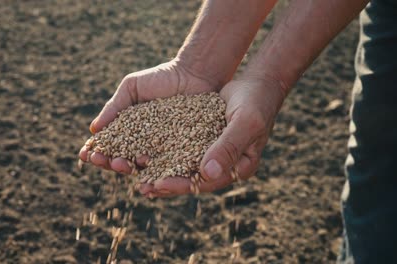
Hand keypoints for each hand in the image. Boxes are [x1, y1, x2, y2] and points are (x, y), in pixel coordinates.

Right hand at [79, 59, 220, 173]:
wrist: (194, 74)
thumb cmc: (162, 78)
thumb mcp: (132, 87)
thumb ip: (114, 107)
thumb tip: (93, 130)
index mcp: (129, 130)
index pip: (108, 145)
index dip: (95, 151)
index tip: (85, 154)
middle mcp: (143, 144)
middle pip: (121, 160)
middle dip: (109, 162)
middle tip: (103, 160)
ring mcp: (162, 151)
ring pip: (142, 167)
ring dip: (128, 169)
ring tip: (123, 164)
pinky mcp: (182, 154)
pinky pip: (168, 168)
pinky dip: (156, 174)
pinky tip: (146, 174)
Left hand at [140, 76, 285, 197]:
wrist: (257, 84)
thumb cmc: (256, 103)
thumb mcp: (245, 123)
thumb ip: (228, 147)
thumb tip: (207, 173)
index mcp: (239, 168)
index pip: (207, 182)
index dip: (182, 184)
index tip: (158, 184)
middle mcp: (224, 164)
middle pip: (192, 179)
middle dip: (166, 183)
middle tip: (142, 188)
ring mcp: (213, 152)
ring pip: (184, 166)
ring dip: (162, 170)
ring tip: (139, 175)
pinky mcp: (203, 139)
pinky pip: (181, 149)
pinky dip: (165, 151)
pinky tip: (146, 150)